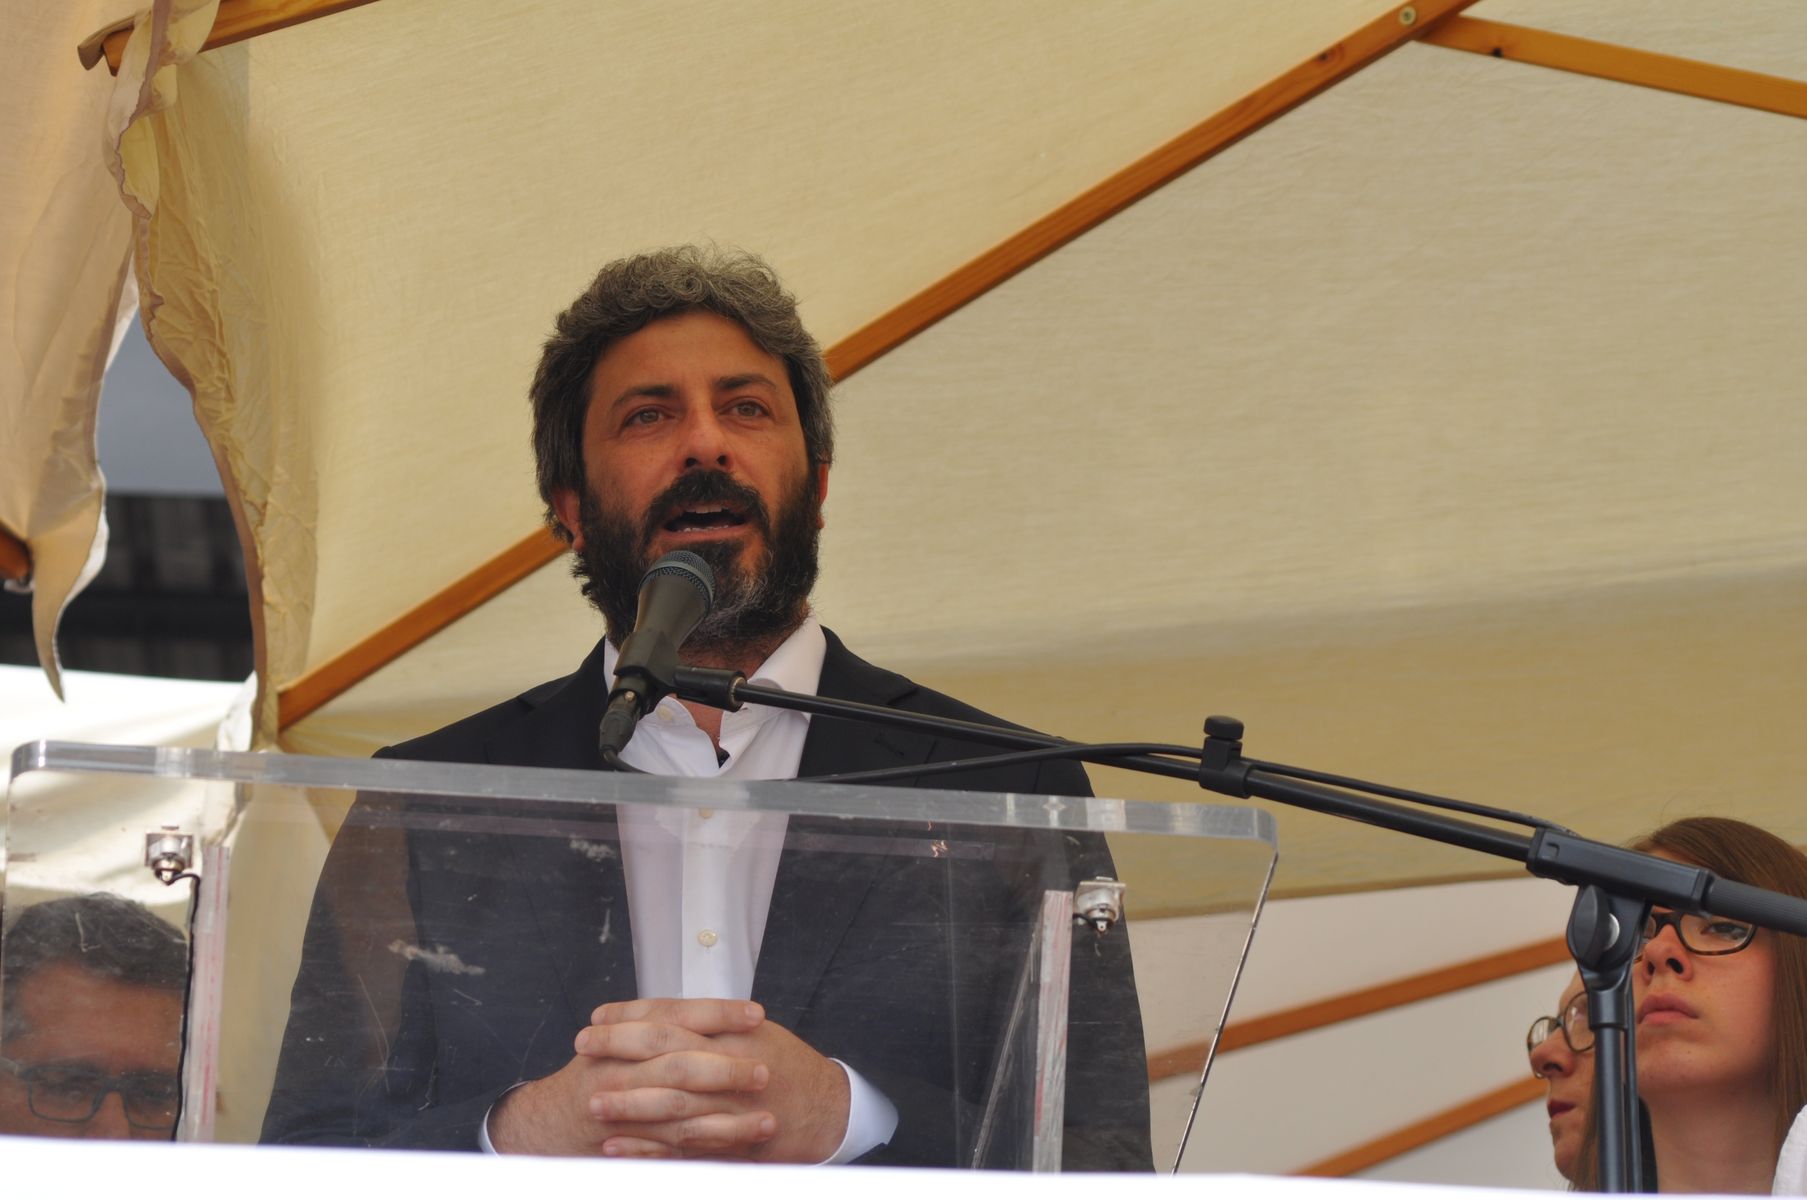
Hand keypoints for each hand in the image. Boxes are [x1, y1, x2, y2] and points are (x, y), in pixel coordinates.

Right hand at [488, 998, 772, 1157]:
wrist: (548, 1123)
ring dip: (728, 1119)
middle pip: (678, 1064)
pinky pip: (673, 1151)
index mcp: (622, 1037)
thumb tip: (718, 1012)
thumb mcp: (618, 1038)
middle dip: (725, 1068)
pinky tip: (741, 1148)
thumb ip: (659, 1025)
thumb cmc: (597, 1072)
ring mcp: (624, 1112)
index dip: (716, 1014)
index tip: (755, 1014)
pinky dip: (708, 1149)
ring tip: (768, 1120)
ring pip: (680, 1113)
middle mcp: (620, 1072)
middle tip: (764, 1071)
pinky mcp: (631, 1147)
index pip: (674, 1016)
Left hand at [592, 998, 850, 1162]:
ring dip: (628, 1103)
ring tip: (591, 1102)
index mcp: (735, 1032)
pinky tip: (615, 1146)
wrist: (827, 1110)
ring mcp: (729, 1108)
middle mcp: (731, 1065)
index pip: (675, 1016)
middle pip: (666, 1052)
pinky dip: (646, 1149)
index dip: (633, 1014)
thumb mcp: (754, 1032)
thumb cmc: (787, 1066)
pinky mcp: (728, 1144)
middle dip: (620, 1048)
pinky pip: (681, 1149)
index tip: (599, 1015)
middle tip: (583, 1046)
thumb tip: (659, 1018)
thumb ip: (711, 1026)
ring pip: (671, 1104)